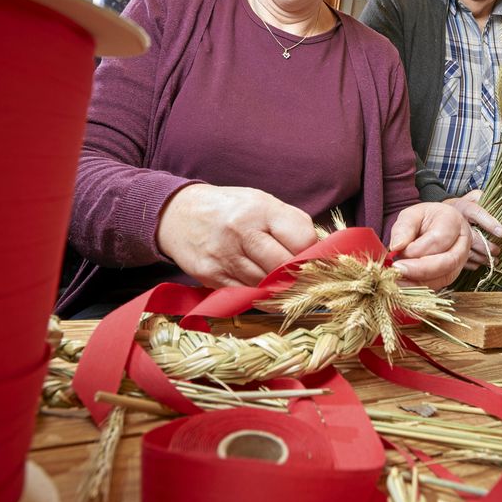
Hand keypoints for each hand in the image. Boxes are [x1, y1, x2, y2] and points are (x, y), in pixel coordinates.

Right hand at [156, 184, 316, 288]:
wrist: (179, 215)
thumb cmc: (232, 210)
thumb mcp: (263, 203)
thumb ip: (293, 225)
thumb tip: (322, 251)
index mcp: (261, 209)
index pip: (302, 239)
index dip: (313, 253)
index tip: (315, 259)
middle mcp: (242, 231)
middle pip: (285, 267)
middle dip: (300, 276)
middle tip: (306, 279)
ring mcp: (225, 256)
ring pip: (267, 286)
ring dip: (282, 290)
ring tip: (288, 286)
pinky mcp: (211, 277)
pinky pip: (246, 296)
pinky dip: (261, 298)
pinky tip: (267, 292)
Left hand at [388, 202, 469, 289]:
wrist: (434, 226)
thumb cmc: (423, 219)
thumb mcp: (411, 215)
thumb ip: (403, 227)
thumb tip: (397, 246)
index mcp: (453, 221)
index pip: (438, 239)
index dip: (417, 249)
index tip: (397, 251)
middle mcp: (462, 243)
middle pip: (448, 262)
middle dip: (420, 269)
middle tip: (397, 270)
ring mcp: (461, 261)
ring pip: (445, 277)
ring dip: (419, 281)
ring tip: (397, 279)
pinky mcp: (452, 274)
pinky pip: (439, 285)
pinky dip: (420, 286)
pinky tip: (404, 284)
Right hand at [444, 190, 501, 270]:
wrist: (437, 216)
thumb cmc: (461, 208)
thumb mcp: (472, 197)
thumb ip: (483, 198)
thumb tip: (498, 203)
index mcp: (462, 207)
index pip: (476, 213)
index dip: (489, 223)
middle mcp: (454, 222)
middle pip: (472, 237)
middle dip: (487, 247)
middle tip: (497, 251)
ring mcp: (449, 236)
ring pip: (467, 251)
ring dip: (482, 258)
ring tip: (492, 260)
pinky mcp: (447, 249)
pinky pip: (460, 260)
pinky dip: (471, 264)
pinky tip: (479, 263)